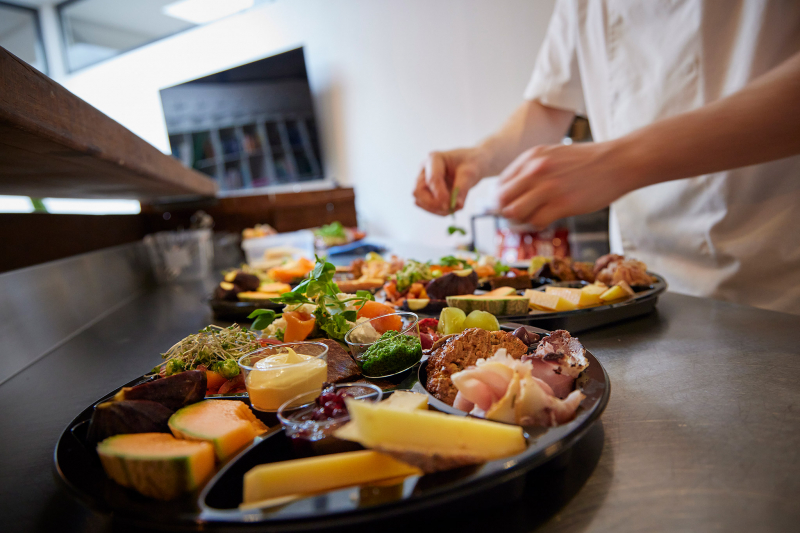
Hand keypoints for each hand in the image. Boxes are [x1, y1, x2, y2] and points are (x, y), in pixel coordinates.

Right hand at [414, 148, 486, 215]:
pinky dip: (440, 211)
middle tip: (450, 208)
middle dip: (433, 204)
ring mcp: (424, 182)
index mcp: (434, 159)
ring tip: (455, 207)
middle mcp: (425, 170)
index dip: (439, 194)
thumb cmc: (472, 163)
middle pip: (418, 191)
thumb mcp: (471, 173)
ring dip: (437, 209)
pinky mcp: (428, 192)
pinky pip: (428, 206)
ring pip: (420, 201)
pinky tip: (453, 207)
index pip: (432, 179)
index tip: (450, 205)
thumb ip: (462, 188)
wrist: (473, 164)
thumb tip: (457, 205)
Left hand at [497, 141, 637, 227]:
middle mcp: (535, 170)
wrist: (617, 162)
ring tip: (529, 220)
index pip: (500, 183)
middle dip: (504, 212)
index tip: (507, 206)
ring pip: (515, 212)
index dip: (501, 199)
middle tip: (515, 217)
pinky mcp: (563, 204)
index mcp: (531, 157)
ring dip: (519, 221)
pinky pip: (536, 222)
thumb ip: (532, 170)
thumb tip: (512, 192)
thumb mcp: (553, 155)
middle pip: (503, 199)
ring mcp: (549, 187)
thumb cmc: (587, 162)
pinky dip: (536, 225)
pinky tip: (545, 221)